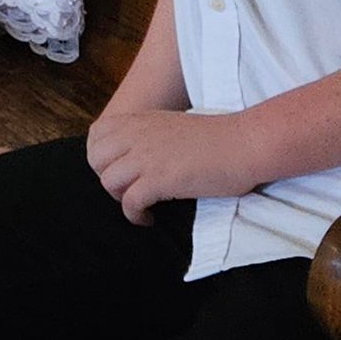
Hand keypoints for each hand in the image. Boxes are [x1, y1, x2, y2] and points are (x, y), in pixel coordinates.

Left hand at [86, 109, 257, 224]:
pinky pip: (129, 202)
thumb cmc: (216, 138)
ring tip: (140, 206)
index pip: (97, 135)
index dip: (101, 156)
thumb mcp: (171, 125)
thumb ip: (148, 134)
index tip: (118, 169)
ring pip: (109, 182)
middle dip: (107, 178)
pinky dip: (135, 215)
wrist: (243, 143)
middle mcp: (137, 136)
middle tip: (128, 190)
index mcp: (139, 121)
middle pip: (96, 160)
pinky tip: (149, 218)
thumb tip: (135, 153)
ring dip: (121, 198)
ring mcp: (146, 157)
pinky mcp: (159, 179)